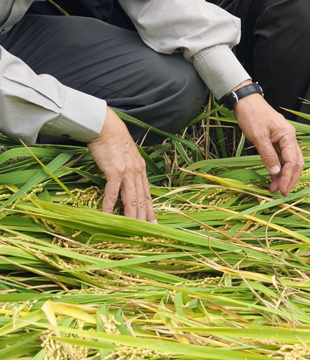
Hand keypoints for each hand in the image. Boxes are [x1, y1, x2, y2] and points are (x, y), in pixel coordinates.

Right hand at [87, 107, 155, 221]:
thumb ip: (129, 168)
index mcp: (141, 169)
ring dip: (132, 216)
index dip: (150, 209)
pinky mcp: (114, 171)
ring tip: (133, 230)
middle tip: (148, 232)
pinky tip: (107, 216)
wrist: (106, 126)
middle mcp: (137, 172)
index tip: (154, 222)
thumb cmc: (113, 140)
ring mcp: (127, 172)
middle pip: (142, 199)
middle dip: (145, 217)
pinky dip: (109, 206)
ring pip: (132, 199)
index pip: (147, 193)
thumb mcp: (127, 155)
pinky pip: (112, 192)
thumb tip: (126, 180)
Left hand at [233, 92, 304, 194]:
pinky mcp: (275, 141)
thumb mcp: (258, 136)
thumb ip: (268, 155)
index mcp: (288, 135)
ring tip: (275, 188)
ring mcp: (283, 140)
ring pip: (289, 161)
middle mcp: (289, 138)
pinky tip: (273, 178)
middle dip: (290, 179)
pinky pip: (280, 158)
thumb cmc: (252, 114)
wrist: (245, 101)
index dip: (288, 177)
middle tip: (282, 192)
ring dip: (284, 176)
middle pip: (296, 162)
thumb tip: (276, 172)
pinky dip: (278, 169)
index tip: (282, 189)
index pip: (292, 160)